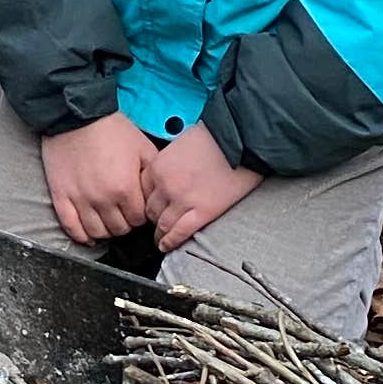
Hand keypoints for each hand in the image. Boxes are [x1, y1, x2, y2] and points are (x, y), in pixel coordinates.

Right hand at [40, 111, 161, 244]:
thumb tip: (156, 197)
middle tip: (123, 211)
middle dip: (125, 222)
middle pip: (120, 229)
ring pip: (97, 233)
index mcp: (125, 189)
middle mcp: (103, 200)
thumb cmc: (111, 129)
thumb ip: (152, 176)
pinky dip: (81, 236)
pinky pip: (72, 228)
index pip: (139, 220)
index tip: (137, 206)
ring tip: (107, 219)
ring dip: (105, 230)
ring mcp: (80, 200)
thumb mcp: (143, 148)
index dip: (141, 214)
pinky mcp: (61, 197)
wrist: (76, 115)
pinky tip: (88, 234)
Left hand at [147, 123, 262, 252]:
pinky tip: (167, 246)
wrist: (241, 140)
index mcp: (159, 166)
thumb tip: (168, 175)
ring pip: (162, 224)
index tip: (149, 206)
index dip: (146, 200)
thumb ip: (169, 162)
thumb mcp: (180, 144)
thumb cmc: (214, 137)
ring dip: (159, 233)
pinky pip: (179, 232)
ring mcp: (183, 200)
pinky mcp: (202, 211)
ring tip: (160, 239)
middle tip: (155, 223)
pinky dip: (170, 242)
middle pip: (150, 209)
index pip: (141, 191)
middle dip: (152, 218)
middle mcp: (166, 185)